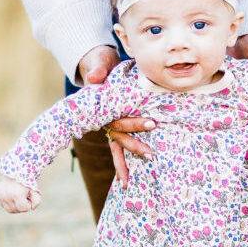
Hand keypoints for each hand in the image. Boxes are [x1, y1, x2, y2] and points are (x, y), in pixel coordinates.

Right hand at [0, 176, 40, 212]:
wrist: (17, 169)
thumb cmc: (28, 180)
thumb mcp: (35, 190)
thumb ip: (37, 201)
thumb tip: (32, 208)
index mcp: (17, 194)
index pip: (23, 209)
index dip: (28, 205)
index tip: (29, 197)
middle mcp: (7, 196)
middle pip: (16, 210)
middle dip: (23, 206)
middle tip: (26, 196)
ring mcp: (2, 196)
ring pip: (10, 210)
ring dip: (16, 206)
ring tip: (20, 198)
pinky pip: (5, 206)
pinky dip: (11, 204)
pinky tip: (15, 197)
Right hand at [77, 45, 154, 187]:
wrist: (96, 69)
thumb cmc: (99, 66)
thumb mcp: (98, 64)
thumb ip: (96, 69)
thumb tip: (95, 77)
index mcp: (105, 106)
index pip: (119, 117)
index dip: (134, 122)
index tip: (152, 124)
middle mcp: (106, 119)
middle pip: (121, 133)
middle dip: (135, 144)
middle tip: (150, 154)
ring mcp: (109, 126)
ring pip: (118, 145)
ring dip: (125, 161)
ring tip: (129, 181)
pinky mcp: (113, 130)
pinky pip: (117, 149)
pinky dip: (119, 165)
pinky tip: (124, 183)